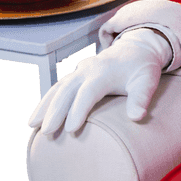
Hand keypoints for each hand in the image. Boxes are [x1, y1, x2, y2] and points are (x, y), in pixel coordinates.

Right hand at [28, 28, 171, 134]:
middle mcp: (88, 70)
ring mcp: (79, 71)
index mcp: (104, 72)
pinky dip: (47, 101)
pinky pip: (58, 87)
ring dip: (45, 106)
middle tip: (47, 132)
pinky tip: (38, 116)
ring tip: (33, 125)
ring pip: (58, 88)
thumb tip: (137, 117)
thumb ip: (141, 98)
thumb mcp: (147, 81)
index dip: (79, 110)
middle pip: (67, 90)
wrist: (136, 48)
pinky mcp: (76, 75)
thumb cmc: (142, 68)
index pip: (88, 92)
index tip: (71, 130)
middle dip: (55, 111)